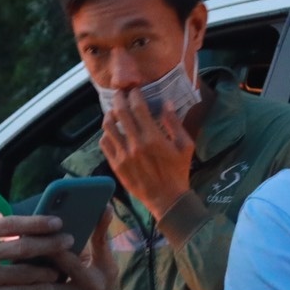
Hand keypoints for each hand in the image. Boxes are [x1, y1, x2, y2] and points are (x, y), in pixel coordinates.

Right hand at [0, 210, 76, 289]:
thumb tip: (9, 218)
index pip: (10, 223)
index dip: (38, 223)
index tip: (57, 221)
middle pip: (21, 248)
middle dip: (50, 245)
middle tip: (68, 241)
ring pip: (21, 275)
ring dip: (45, 271)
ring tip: (61, 267)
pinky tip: (45, 288)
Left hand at [14, 211, 112, 289]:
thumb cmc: (95, 289)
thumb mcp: (106, 265)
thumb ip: (101, 238)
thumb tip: (104, 206)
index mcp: (103, 269)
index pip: (94, 243)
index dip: (76, 229)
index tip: (55, 216)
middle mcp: (88, 287)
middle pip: (61, 262)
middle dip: (38, 247)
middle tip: (15, 233)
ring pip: (40, 283)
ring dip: (19, 271)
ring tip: (0, 256)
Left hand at [101, 90, 195, 215]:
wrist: (167, 199)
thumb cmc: (178, 171)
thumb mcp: (185, 146)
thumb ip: (174, 123)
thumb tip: (166, 103)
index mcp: (152, 137)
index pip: (138, 108)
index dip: (134, 95)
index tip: (134, 90)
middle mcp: (135, 144)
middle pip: (120, 113)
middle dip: (119, 99)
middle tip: (120, 94)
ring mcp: (123, 155)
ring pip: (108, 127)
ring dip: (109, 115)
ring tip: (113, 112)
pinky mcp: (116, 166)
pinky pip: (104, 144)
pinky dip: (106, 134)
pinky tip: (112, 132)